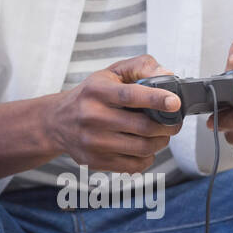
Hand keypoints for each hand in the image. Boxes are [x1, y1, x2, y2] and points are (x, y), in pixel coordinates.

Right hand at [47, 53, 184, 172]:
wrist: (57, 121)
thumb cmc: (90, 95)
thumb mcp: (110, 73)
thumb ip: (140, 67)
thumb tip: (166, 74)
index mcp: (96, 91)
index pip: (129, 95)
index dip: (156, 99)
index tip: (175, 102)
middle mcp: (92, 117)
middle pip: (142, 126)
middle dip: (168, 126)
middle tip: (174, 122)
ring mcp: (93, 141)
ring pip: (142, 147)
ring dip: (161, 142)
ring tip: (160, 134)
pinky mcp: (95, 161)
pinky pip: (134, 165)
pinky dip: (148, 157)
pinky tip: (144, 148)